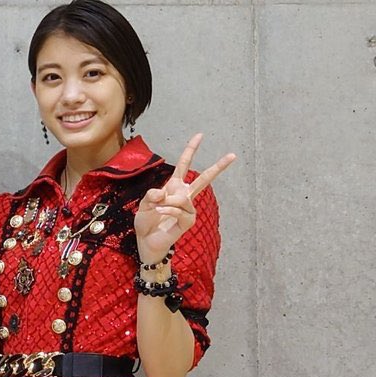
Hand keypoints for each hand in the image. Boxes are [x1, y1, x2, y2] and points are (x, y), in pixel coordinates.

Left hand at [134, 133, 234, 265]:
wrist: (147, 241)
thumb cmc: (146, 222)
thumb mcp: (143, 204)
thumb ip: (151, 195)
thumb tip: (164, 193)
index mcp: (174, 187)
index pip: (185, 165)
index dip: (191, 150)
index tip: (200, 135)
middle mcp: (184, 196)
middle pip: (204, 179)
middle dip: (218, 166)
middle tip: (233, 155)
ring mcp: (188, 209)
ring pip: (183, 198)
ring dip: (168, 202)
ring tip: (158, 208)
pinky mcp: (189, 221)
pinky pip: (179, 210)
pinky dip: (168, 210)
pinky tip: (161, 212)